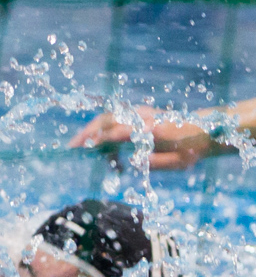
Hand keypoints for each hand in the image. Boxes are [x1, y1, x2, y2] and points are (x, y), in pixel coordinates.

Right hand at [68, 105, 217, 169]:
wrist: (204, 130)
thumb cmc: (191, 149)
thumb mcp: (179, 161)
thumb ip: (157, 162)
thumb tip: (133, 161)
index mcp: (150, 128)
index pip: (117, 132)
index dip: (97, 140)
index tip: (82, 150)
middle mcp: (142, 118)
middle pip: (107, 120)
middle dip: (86, 133)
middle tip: (72, 147)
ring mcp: (139, 114)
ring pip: (108, 117)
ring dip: (91, 130)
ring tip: (79, 146)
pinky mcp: (138, 114)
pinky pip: (114, 118)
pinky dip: (101, 129)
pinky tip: (98, 144)